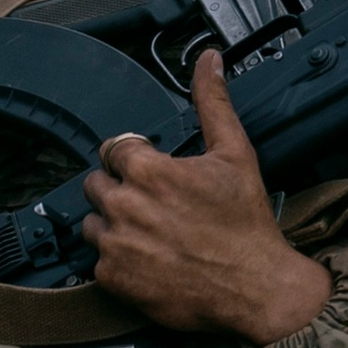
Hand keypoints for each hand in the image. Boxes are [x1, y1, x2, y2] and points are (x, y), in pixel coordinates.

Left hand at [82, 51, 333, 345]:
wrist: (256, 289)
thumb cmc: (246, 224)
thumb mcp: (235, 153)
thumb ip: (213, 102)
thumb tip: (208, 59)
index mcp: (147, 171)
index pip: (114, 149)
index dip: (135, 159)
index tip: (154, 173)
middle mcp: (124, 205)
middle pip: (96, 184)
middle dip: (120, 190)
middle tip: (154, 205)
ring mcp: (116, 244)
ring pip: (92, 223)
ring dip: (113, 224)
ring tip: (150, 233)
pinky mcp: (113, 279)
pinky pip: (98, 261)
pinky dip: (119, 260)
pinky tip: (149, 260)